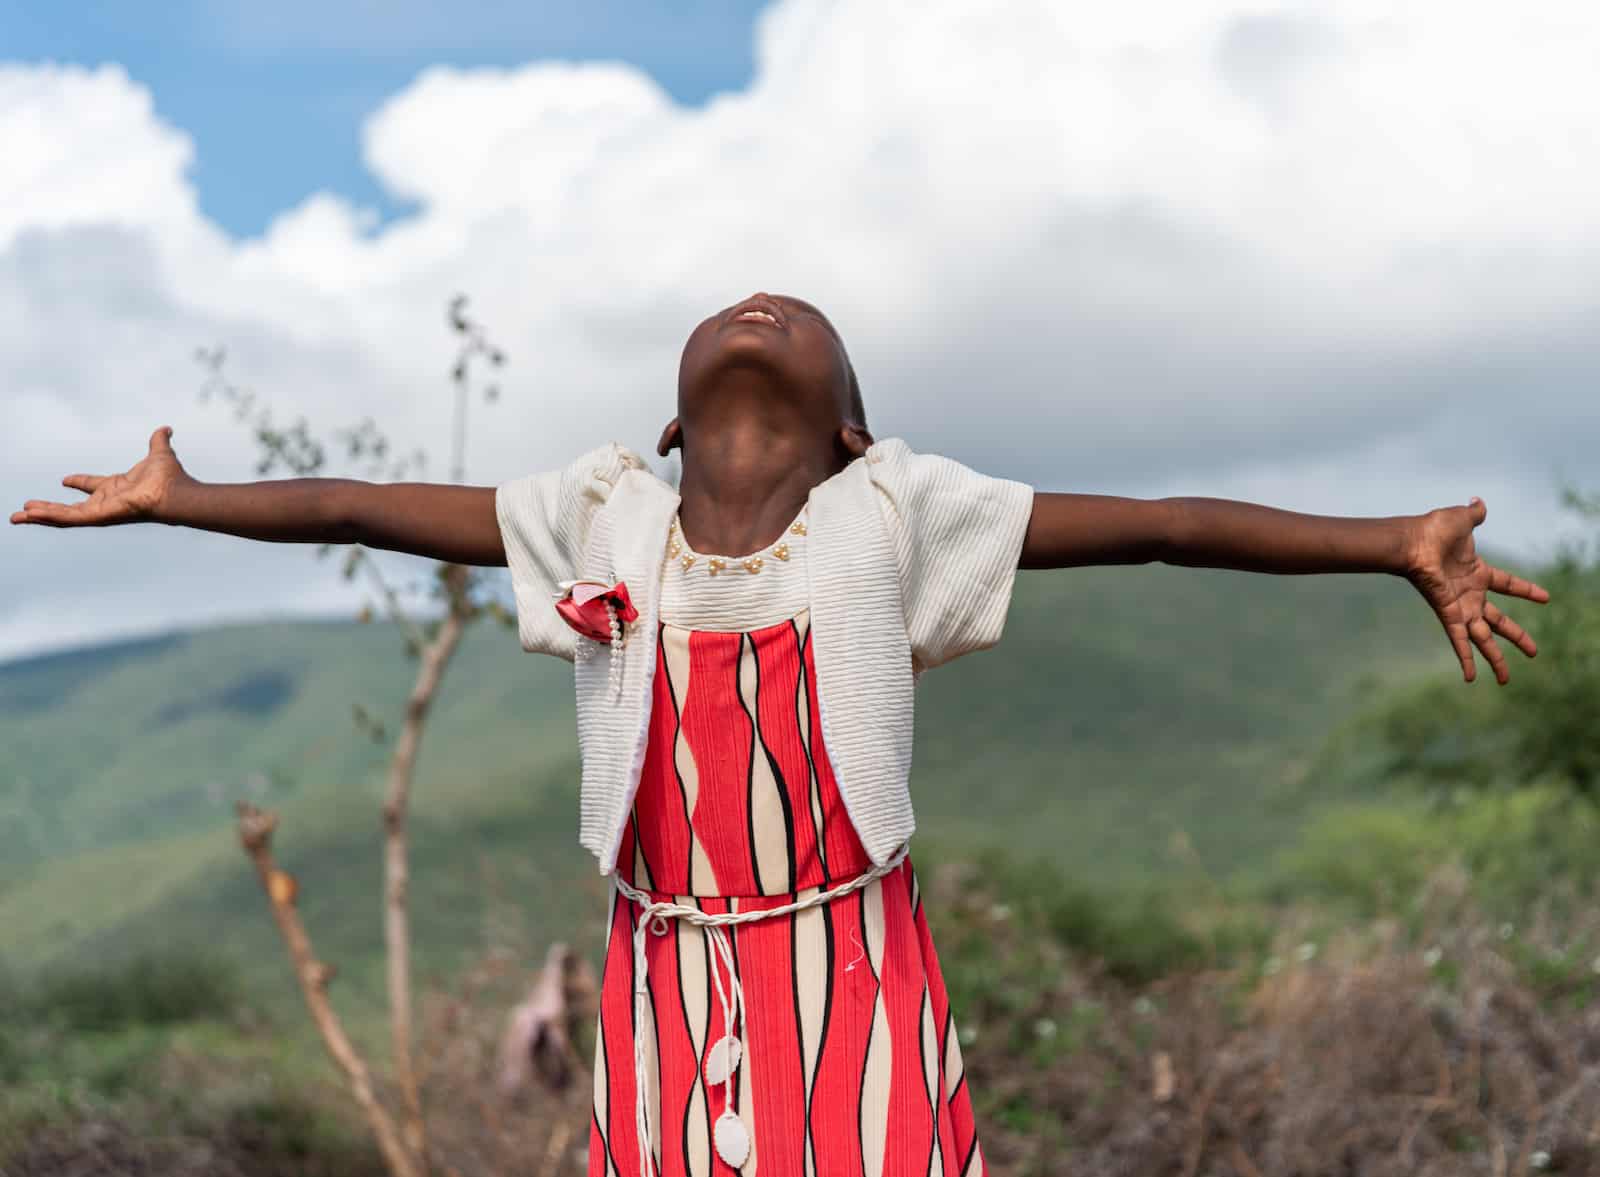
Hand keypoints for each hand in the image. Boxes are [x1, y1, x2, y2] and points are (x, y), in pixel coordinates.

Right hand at [9, 425, 192, 527]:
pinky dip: (48, 516)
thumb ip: (159, 441)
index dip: (79, 482)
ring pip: (63, 516)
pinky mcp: (98, 516)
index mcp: (117, 487)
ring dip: (40, 515)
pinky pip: (67, 518)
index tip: (65, 479)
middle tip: (27, 509)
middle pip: (71, 508)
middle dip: (48, 509)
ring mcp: (101, 511)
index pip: (93, 486)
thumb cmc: (170, 477)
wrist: (175, 491)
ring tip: (17, 516)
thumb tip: (167, 429)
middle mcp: (107, 502)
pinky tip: (28, 515)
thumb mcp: (159, 452)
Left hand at [1404, 496, 1549, 684]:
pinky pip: (1460, 640)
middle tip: (1534, 652)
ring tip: (1505, 680)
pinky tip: (1471, 678)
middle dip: (1517, 637)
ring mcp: (1460, 607)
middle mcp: (1470, 594)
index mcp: (1477, 573)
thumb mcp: (1461, 520)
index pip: (1508, 584)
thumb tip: (1478, 501)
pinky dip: (1465, 659)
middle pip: (1500, 622)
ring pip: (1484, 639)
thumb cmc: (1432, 530)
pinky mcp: (1449, 614)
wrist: (1411, 542)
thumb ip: (1473, 514)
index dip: (1526, 590)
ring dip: (1495, 659)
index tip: (1545, 598)